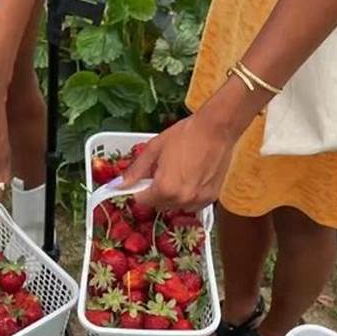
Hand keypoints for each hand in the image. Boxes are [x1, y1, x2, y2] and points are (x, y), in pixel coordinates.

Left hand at [121, 104, 237, 210]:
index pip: (141, 201)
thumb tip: (119, 185)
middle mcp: (181, 199)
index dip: (138, 191)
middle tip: (160, 174)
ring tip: (177, 174)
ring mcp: (197, 200)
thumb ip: (136, 170)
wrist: (217, 129)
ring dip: (171, 196)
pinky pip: (192, 204)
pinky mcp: (210, 198)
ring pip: (175, 206)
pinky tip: (190, 178)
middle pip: (158, 205)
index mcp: (164, 188)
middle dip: (154, 193)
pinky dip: (187, 196)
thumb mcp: (154, 149)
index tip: (141, 182)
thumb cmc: (185, 135)